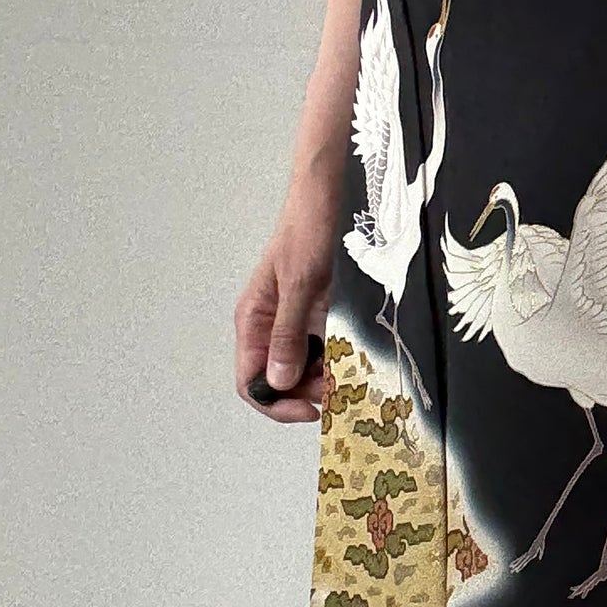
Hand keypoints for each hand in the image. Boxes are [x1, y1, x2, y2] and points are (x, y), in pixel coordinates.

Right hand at [235, 180, 335, 420]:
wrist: (332, 197)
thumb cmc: (309, 228)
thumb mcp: (300, 283)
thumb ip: (288, 333)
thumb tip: (279, 380)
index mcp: (253, 320)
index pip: (251, 381)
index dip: (276, 404)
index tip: (309, 410)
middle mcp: (271, 327)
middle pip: (279, 383)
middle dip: (305, 395)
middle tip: (338, 393)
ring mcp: (297, 323)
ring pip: (304, 372)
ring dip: (325, 381)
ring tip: (350, 377)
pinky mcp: (321, 316)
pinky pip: (325, 352)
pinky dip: (338, 362)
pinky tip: (355, 361)